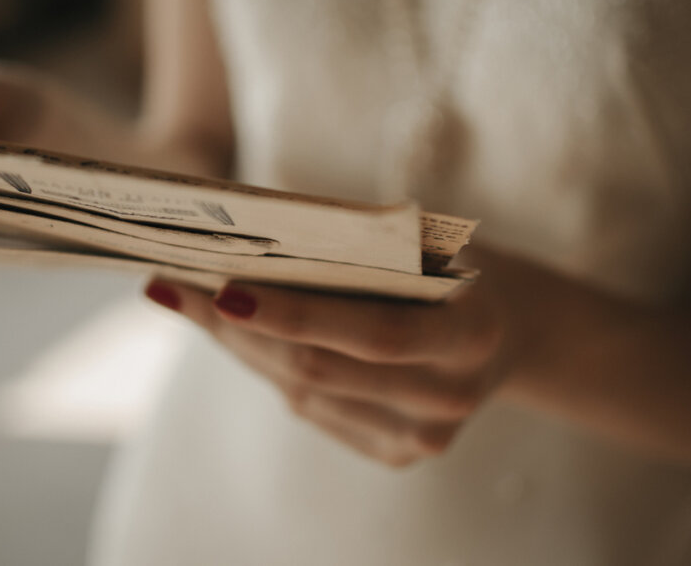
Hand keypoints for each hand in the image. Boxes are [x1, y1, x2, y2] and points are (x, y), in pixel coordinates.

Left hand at [144, 265, 520, 467]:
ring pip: (304, 392)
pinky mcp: (398, 453)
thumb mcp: (434, 245)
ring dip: (240, 346)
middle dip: (238, 328)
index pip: (370, 333)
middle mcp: (447, 398)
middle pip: (319, 369)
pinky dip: (268, 367)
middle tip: (176, 286)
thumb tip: (256, 236)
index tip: (221, 288)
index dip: (293, 316)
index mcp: (469, 336)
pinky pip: (313, 409)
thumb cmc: (465, 269)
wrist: (514, 334)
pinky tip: (231, 332)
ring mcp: (423, 437)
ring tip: (186, 299)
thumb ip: (364, 248)